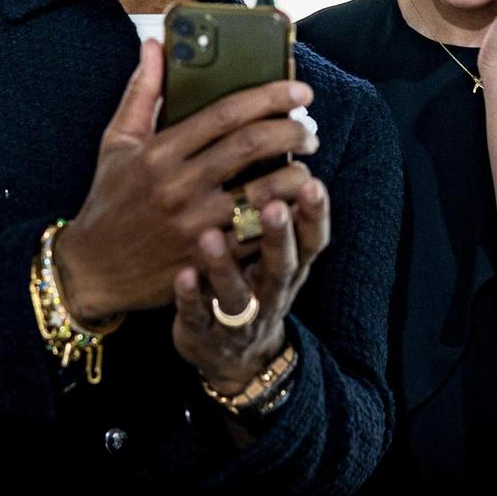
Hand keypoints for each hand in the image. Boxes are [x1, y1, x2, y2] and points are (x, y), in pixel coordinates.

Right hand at [55, 40, 318, 320]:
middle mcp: (178, 185)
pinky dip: (282, 218)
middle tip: (309, 129)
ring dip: (295, 177)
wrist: (93, 270)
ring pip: (263, 191)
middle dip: (291, 131)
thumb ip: (142, 92)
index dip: (269, 97)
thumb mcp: (117, 142)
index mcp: (159, 152)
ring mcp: (194, 225)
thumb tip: (154, 45)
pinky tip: (294, 208)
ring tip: (305, 169)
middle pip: (251, 146)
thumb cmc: (108, 200)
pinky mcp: (207, 260)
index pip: (225, 113)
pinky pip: (258, 235)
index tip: (299, 90)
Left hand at [172, 177, 329, 392]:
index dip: (315, 215)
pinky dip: (190, 297)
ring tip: (210, 236)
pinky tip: (181, 275)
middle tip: (274, 205)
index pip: (312, 238)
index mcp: (290, 264)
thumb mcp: (277, 251)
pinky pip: (197, 315)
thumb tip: (286, 141)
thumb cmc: (254, 279)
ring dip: (225, 267)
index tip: (313, 182)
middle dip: (280, 237)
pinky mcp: (204, 332)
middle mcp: (270, 291)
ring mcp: (238, 316)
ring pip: (236, 294)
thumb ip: (280, 203)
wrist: (232, 354)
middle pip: (282, 264)